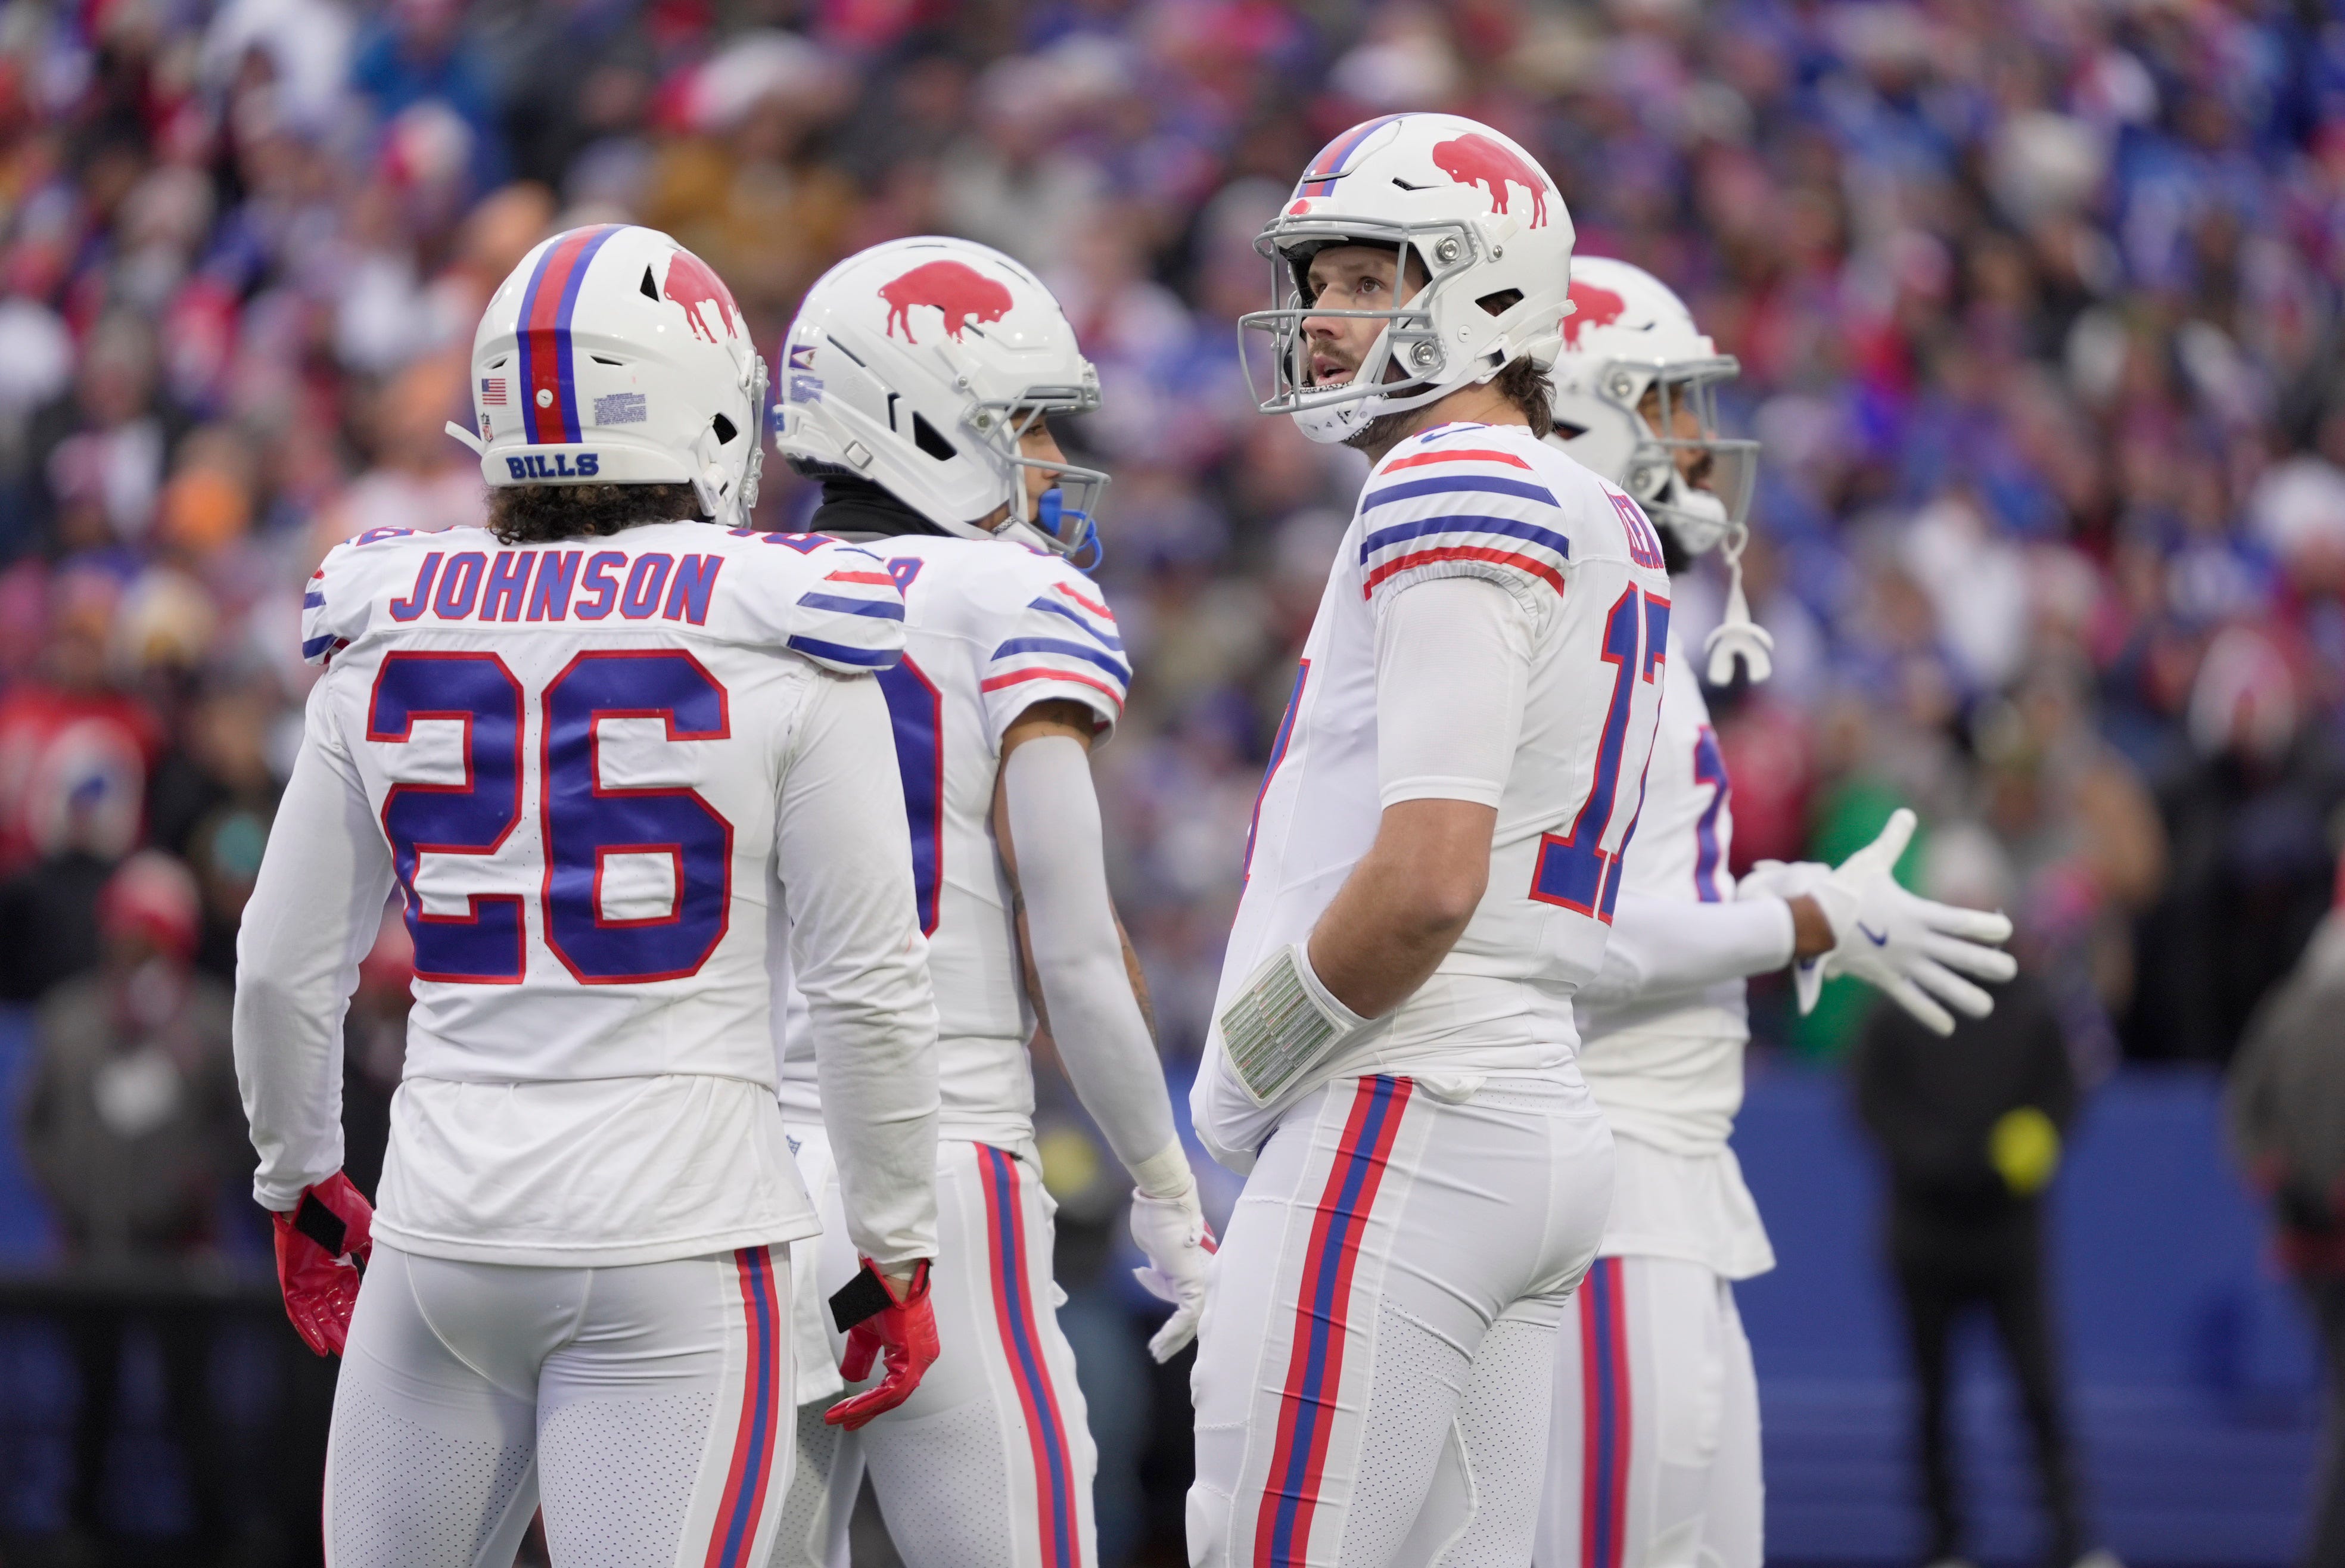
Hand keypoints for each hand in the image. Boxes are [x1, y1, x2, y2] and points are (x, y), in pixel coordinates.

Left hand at [272, 1171, 373, 1356]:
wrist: (312, 1194)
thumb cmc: (340, 1208)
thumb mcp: (366, 1233)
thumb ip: (374, 1254)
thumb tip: (390, 1270)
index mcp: (342, 1264)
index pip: (353, 1297)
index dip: (362, 1314)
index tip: (373, 1332)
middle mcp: (324, 1275)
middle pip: (337, 1310)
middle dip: (347, 1329)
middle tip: (358, 1351)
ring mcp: (307, 1279)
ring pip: (319, 1315)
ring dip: (330, 1333)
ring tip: (341, 1352)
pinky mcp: (292, 1281)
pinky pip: (298, 1311)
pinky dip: (307, 1329)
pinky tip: (318, 1345)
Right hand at [825, 1258, 940, 1429]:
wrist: (890, 1273)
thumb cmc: (882, 1295)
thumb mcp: (866, 1334)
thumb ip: (860, 1357)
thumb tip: (854, 1379)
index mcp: (914, 1352)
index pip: (894, 1387)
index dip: (870, 1403)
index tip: (849, 1414)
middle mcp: (922, 1357)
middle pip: (894, 1396)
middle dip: (865, 1411)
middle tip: (843, 1423)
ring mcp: (921, 1357)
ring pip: (894, 1396)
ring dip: (865, 1409)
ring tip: (841, 1417)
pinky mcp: (913, 1356)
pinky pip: (894, 1389)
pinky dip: (871, 1401)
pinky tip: (852, 1407)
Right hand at [1130, 1181, 1215, 1362]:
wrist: (1162, 1198)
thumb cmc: (1155, 1215)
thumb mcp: (1153, 1247)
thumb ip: (1155, 1265)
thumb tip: (1144, 1273)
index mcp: (1194, 1267)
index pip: (1186, 1302)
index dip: (1172, 1321)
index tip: (1158, 1336)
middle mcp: (1203, 1275)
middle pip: (1194, 1316)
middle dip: (1176, 1338)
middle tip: (1160, 1353)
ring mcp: (1201, 1278)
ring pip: (1193, 1320)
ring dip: (1174, 1339)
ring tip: (1157, 1353)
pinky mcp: (1194, 1281)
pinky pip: (1186, 1315)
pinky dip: (1172, 1331)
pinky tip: (1159, 1343)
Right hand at [1741, 810, 2017, 1034]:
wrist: (1810, 920)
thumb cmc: (1842, 889)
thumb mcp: (1870, 862)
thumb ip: (1893, 841)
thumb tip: (1905, 815)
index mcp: (1916, 913)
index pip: (1961, 920)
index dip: (1986, 925)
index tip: (2006, 929)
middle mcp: (1915, 941)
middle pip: (1960, 956)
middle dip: (1989, 965)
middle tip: (2011, 972)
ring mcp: (1901, 963)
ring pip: (1940, 984)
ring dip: (1965, 997)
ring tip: (1986, 1007)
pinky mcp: (1885, 978)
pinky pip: (1911, 1000)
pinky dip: (1929, 1013)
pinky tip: (1948, 1027)